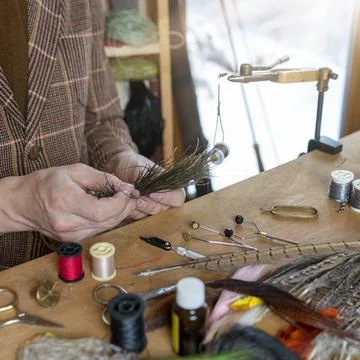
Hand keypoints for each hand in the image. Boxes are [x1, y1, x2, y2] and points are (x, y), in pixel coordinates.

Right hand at [6, 163, 136, 241]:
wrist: (23, 203)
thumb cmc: (47, 182)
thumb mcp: (76, 171)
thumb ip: (103, 179)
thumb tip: (126, 187)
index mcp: (65, 202)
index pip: (102, 210)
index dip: (121, 202)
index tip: (128, 191)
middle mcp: (67, 223)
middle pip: (108, 221)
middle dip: (125, 208)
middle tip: (131, 196)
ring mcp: (70, 235)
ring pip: (107, 227)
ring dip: (119, 214)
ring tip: (122, 200)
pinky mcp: (73, 240)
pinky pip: (99, 230)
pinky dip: (109, 219)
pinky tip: (109, 209)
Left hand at [107, 150, 185, 218]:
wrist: (117, 166)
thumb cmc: (132, 164)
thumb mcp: (141, 167)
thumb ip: (149, 180)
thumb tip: (153, 192)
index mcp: (169, 186)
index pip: (178, 198)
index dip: (167, 198)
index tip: (152, 194)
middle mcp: (162, 199)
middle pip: (162, 210)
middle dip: (148, 204)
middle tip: (136, 196)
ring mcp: (150, 206)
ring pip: (148, 216)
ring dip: (137, 208)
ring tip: (129, 196)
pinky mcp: (138, 212)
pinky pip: (136, 218)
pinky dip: (130, 211)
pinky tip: (124, 201)